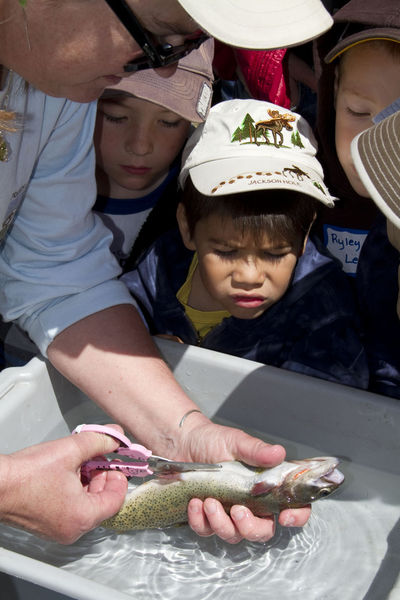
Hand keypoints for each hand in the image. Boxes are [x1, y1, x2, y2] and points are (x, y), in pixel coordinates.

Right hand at [0, 426, 127, 543]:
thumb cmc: (26, 474)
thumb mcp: (70, 450)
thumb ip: (99, 440)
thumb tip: (116, 435)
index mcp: (82, 517)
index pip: (116, 499)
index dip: (119, 476)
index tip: (115, 461)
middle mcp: (72, 529)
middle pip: (102, 502)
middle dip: (102, 476)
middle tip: (97, 457)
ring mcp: (59, 530)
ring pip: (87, 504)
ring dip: (88, 481)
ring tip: (78, 461)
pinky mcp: (47, 525)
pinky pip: (71, 508)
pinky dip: (74, 490)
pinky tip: (66, 471)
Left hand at [179, 419, 310, 543]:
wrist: (183, 442)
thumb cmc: (213, 440)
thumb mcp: (236, 442)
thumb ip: (257, 450)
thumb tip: (278, 453)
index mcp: (265, 485)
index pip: (292, 506)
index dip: (296, 516)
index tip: (285, 517)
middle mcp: (251, 504)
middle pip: (262, 531)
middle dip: (251, 528)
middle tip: (237, 510)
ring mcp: (228, 513)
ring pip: (234, 535)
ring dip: (221, 523)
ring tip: (209, 501)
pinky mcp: (207, 518)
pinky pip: (207, 531)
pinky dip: (200, 521)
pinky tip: (195, 503)